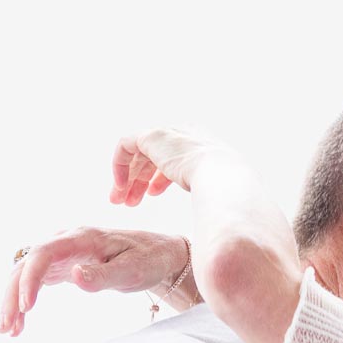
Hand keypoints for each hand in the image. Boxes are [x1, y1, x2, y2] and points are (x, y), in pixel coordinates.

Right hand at [0, 228, 190, 334]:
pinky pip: (35, 282)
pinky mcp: (62, 267)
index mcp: (82, 237)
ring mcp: (62, 254)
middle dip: (12, 295)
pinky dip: (24, 301)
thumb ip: (103, 274)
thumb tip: (74, 276)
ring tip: (7, 330)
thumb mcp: (132, 269)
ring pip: (26, 274)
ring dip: (13, 300)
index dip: (30, 278)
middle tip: (6, 327)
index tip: (27, 307)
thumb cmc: (149, 259)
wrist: (158, 254)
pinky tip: (19, 325)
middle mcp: (66, 241)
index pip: (44, 253)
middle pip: (27, 264)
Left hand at [108, 127, 230, 205]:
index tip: (151, 194)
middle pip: (152, 156)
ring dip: (128, 178)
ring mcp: (167, 133)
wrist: (222, 178)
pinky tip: (120, 186)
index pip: (171, 156)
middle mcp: (182, 134)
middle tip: (129, 202)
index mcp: (198, 143)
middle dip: (138, 180)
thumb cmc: (222, 191)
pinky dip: (120, 165)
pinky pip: (126, 145)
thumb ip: (203, 190)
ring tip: (122, 201)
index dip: (158, 176)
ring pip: (138, 154)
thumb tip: (206, 209)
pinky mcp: (151, 136)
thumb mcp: (212, 188)